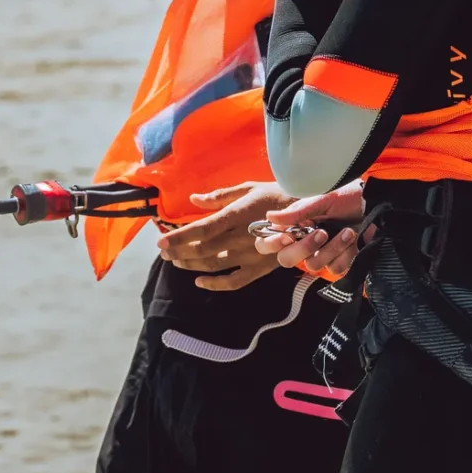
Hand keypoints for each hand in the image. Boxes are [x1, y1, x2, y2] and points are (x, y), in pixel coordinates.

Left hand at [159, 182, 291, 291]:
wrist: (311, 215)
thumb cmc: (277, 196)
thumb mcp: (249, 188)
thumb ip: (220, 196)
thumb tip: (193, 200)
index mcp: (236, 216)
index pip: (201, 229)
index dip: (179, 237)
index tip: (160, 242)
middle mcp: (240, 238)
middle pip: (202, 250)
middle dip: (179, 252)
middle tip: (164, 252)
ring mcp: (250, 256)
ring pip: (213, 265)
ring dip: (191, 265)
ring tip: (176, 261)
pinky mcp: (260, 269)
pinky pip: (234, 282)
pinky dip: (215, 284)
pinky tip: (200, 281)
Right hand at [250, 183, 366, 280]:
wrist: (374, 203)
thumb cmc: (346, 196)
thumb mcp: (322, 199)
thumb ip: (297, 211)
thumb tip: (270, 217)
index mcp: (294, 225)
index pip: (267, 243)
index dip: (271, 243)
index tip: (287, 235)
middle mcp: (303, 242)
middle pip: (286, 260)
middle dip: (304, 248)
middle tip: (321, 233)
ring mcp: (321, 254)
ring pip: (313, 265)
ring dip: (332, 248)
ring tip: (347, 231)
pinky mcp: (339, 261)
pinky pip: (334, 269)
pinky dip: (346, 254)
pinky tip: (354, 240)